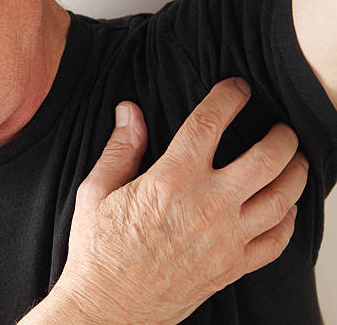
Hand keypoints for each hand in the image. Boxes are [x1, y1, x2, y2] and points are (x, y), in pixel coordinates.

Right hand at [45, 78, 306, 323]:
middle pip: (268, 158)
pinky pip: (277, 242)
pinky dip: (289, 222)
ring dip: (296, 173)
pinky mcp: (231, 267)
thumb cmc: (98, 251)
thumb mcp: (96, 191)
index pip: (211, 123)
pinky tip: (286, 210)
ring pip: (283, 198)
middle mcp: (208, 205)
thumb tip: (129, 112)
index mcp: (172, 180)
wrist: (108, 308)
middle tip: (281, 128)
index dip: (229, 98)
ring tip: (295, 162)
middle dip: (282, 135)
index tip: (238, 89)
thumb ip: (120, 148)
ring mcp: (226, 239)